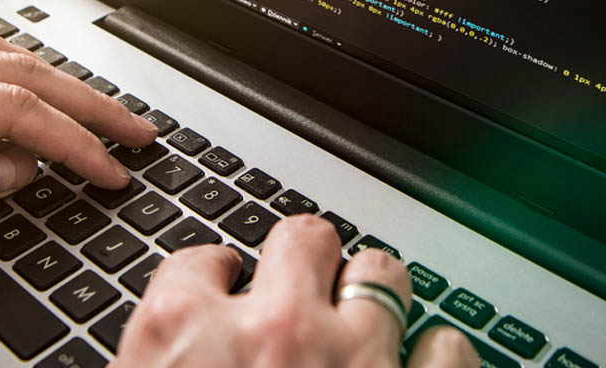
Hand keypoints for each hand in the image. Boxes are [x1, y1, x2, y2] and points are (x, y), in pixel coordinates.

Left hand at [0, 29, 156, 268]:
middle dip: (87, 104)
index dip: (74, 145)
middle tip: (139, 132)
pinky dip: (10, 72)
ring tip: (100, 111)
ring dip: (55, 83)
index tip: (113, 172)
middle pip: (16, 70)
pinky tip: (24, 85)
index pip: (12, 111)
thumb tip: (18, 167)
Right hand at [114, 215, 479, 366]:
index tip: (224, 291)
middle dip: (305, 258)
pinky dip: (440, 353)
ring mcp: (350, 363)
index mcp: (183, 332)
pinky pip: (448, 349)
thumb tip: (167, 346)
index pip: (199, 264)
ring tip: (366, 320)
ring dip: (374, 294)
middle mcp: (272, 331)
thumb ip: (157, 356)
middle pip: (303, 240)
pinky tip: (423, 361)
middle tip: (305, 288)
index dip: (214, 279)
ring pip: (382, 276)